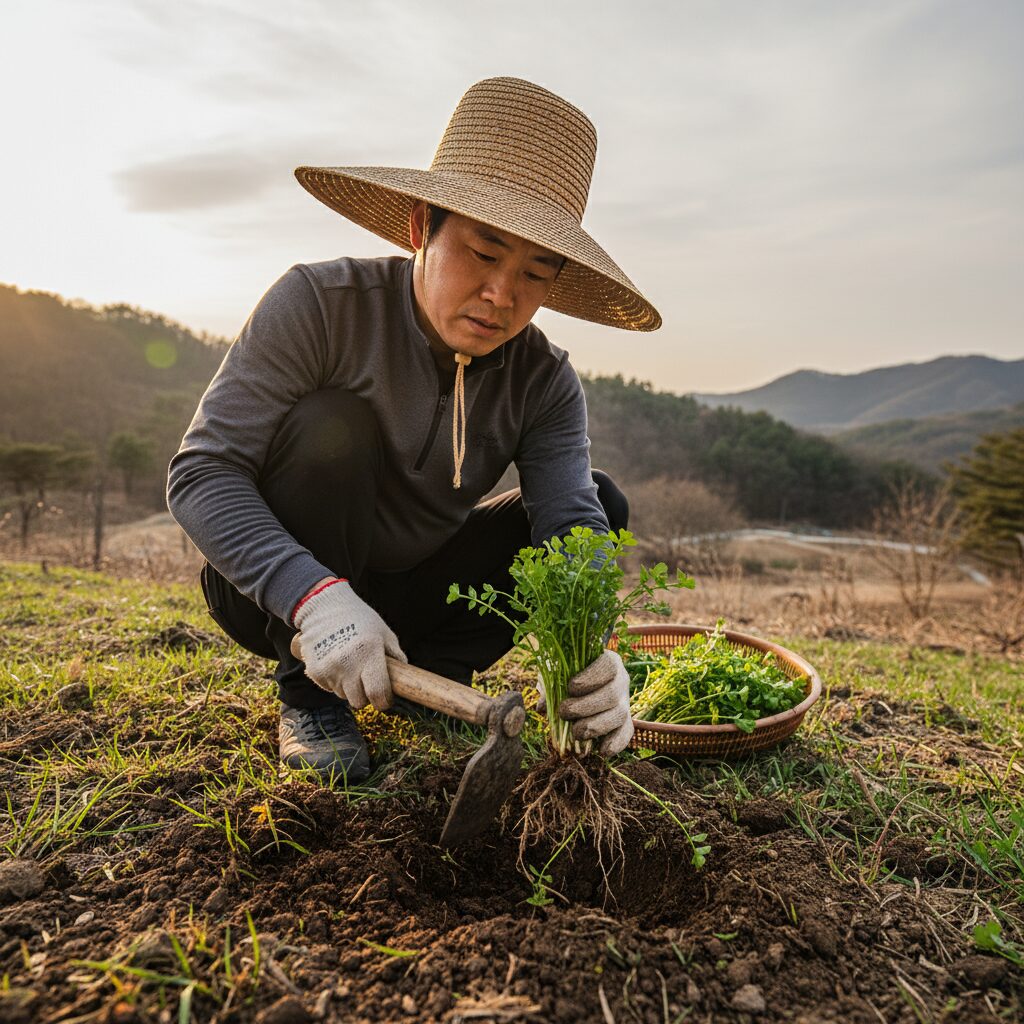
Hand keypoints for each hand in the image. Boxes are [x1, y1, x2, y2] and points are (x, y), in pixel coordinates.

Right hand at [290, 581, 406, 709]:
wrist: (324, 607)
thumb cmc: (360, 618)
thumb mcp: (383, 632)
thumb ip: (396, 655)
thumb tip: (406, 678)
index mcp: (368, 653)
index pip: (377, 693)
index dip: (384, 701)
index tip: (385, 699)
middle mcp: (347, 663)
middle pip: (359, 701)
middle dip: (365, 695)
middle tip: (367, 680)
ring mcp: (328, 668)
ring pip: (343, 696)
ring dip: (349, 687)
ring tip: (350, 665)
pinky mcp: (314, 671)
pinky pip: (329, 688)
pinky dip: (334, 681)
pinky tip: (337, 662)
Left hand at [556, 650, 633, 756]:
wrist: (583, 683)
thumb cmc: (569, 674)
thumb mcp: (560, 672)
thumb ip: (551, 685)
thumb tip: (542, 707)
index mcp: (609, 662)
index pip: (609, 666)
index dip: (592, 678)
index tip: (571, 687)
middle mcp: (621, 680)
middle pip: (613, 694)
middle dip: (587, 707)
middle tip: (565, 713)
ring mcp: (625, 701)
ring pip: (620, 715)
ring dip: (597, 726)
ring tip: (576, 733)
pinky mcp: (625, 721)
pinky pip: (627, 732)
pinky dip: (616, 743)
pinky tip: (602, 752)